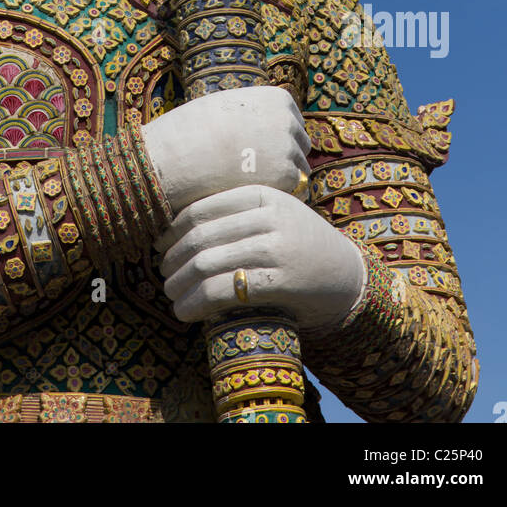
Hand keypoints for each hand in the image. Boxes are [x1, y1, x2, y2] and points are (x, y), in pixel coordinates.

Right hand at [141, 86, 310, 214]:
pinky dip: (277, 194)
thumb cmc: (196, 130)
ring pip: (297, 169)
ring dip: (280, 178)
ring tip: (249, 183)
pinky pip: (293, 189)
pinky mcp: (287, 175)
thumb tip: (269, 130)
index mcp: (277, 99)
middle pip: (299, 145)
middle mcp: (288, 119)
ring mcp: (290, 147)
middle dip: (282, 157)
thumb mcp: (229, 106)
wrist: (180, 155)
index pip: (291, 122)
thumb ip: (254, 114)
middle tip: (253, 171)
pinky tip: (254, 193)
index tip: (253, 149)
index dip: (274, 138)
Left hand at [157, 184, 366, 330]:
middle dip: (173, 259)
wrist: (346, 275)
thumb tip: (171, 230)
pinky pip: (224, 290)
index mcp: (261, 193)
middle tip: (162, 274)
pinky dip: (196, 303)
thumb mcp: (272, 214)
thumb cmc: (298, 244)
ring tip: (171, 295)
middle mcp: (268, 216)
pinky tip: (185, 312)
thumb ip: (236, 214)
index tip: (159, 246)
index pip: (201, 208)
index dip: (172, 230)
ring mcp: (276, 248)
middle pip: (201, 237)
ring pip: (208, 264)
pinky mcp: (280, 282)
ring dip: (180, 284)